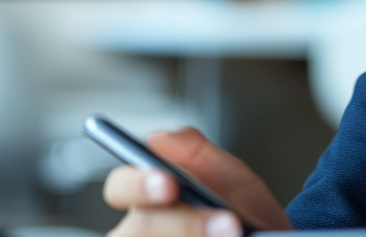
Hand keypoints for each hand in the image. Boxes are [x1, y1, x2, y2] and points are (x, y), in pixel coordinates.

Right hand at [103, 127, 291, 236]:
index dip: (137, 185)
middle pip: (136, 229)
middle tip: (231, 226)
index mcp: (150, 199)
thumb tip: (160, 138)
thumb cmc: (245, 219)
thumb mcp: (234, 182)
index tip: (169, 185)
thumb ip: (200, 155)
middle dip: (187, 225)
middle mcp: (139, 233)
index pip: (120, 186)